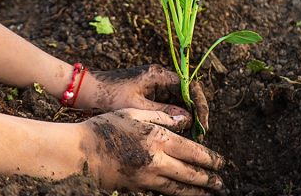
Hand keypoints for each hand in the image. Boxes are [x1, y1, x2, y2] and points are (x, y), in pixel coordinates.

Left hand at [77, 65, 210, 131]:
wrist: (86, 89)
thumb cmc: (108, 95)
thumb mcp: (136, 107)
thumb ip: (163, 113)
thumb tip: (187, 119)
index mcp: (158, 75)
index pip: (189, 87)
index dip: (199, 105)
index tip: (203, 122)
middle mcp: (160, 77)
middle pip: (187, 93)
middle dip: (195, 111)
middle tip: (200, 131)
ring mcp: (155, 84)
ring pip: (179, 100)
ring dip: (186, 115)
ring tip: (192, 133)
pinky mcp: (149, 92)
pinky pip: (168, 103)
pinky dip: (175, 115)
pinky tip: (178, 129)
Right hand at [80, 109, 224, 194]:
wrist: (79, 151)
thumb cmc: (105, 127)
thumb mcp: (135, 113)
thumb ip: (162, 117)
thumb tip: (186, 119)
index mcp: (158, 139)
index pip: (193, 152)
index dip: (210, 159)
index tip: (221, 163)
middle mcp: (156, 161)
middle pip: (190, 174)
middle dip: (208, 180)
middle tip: (221, 184)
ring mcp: (146, 177)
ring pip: (178, 188)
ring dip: (196, 192)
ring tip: (208, 194)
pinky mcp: (135, 188)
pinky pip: (159, 193)